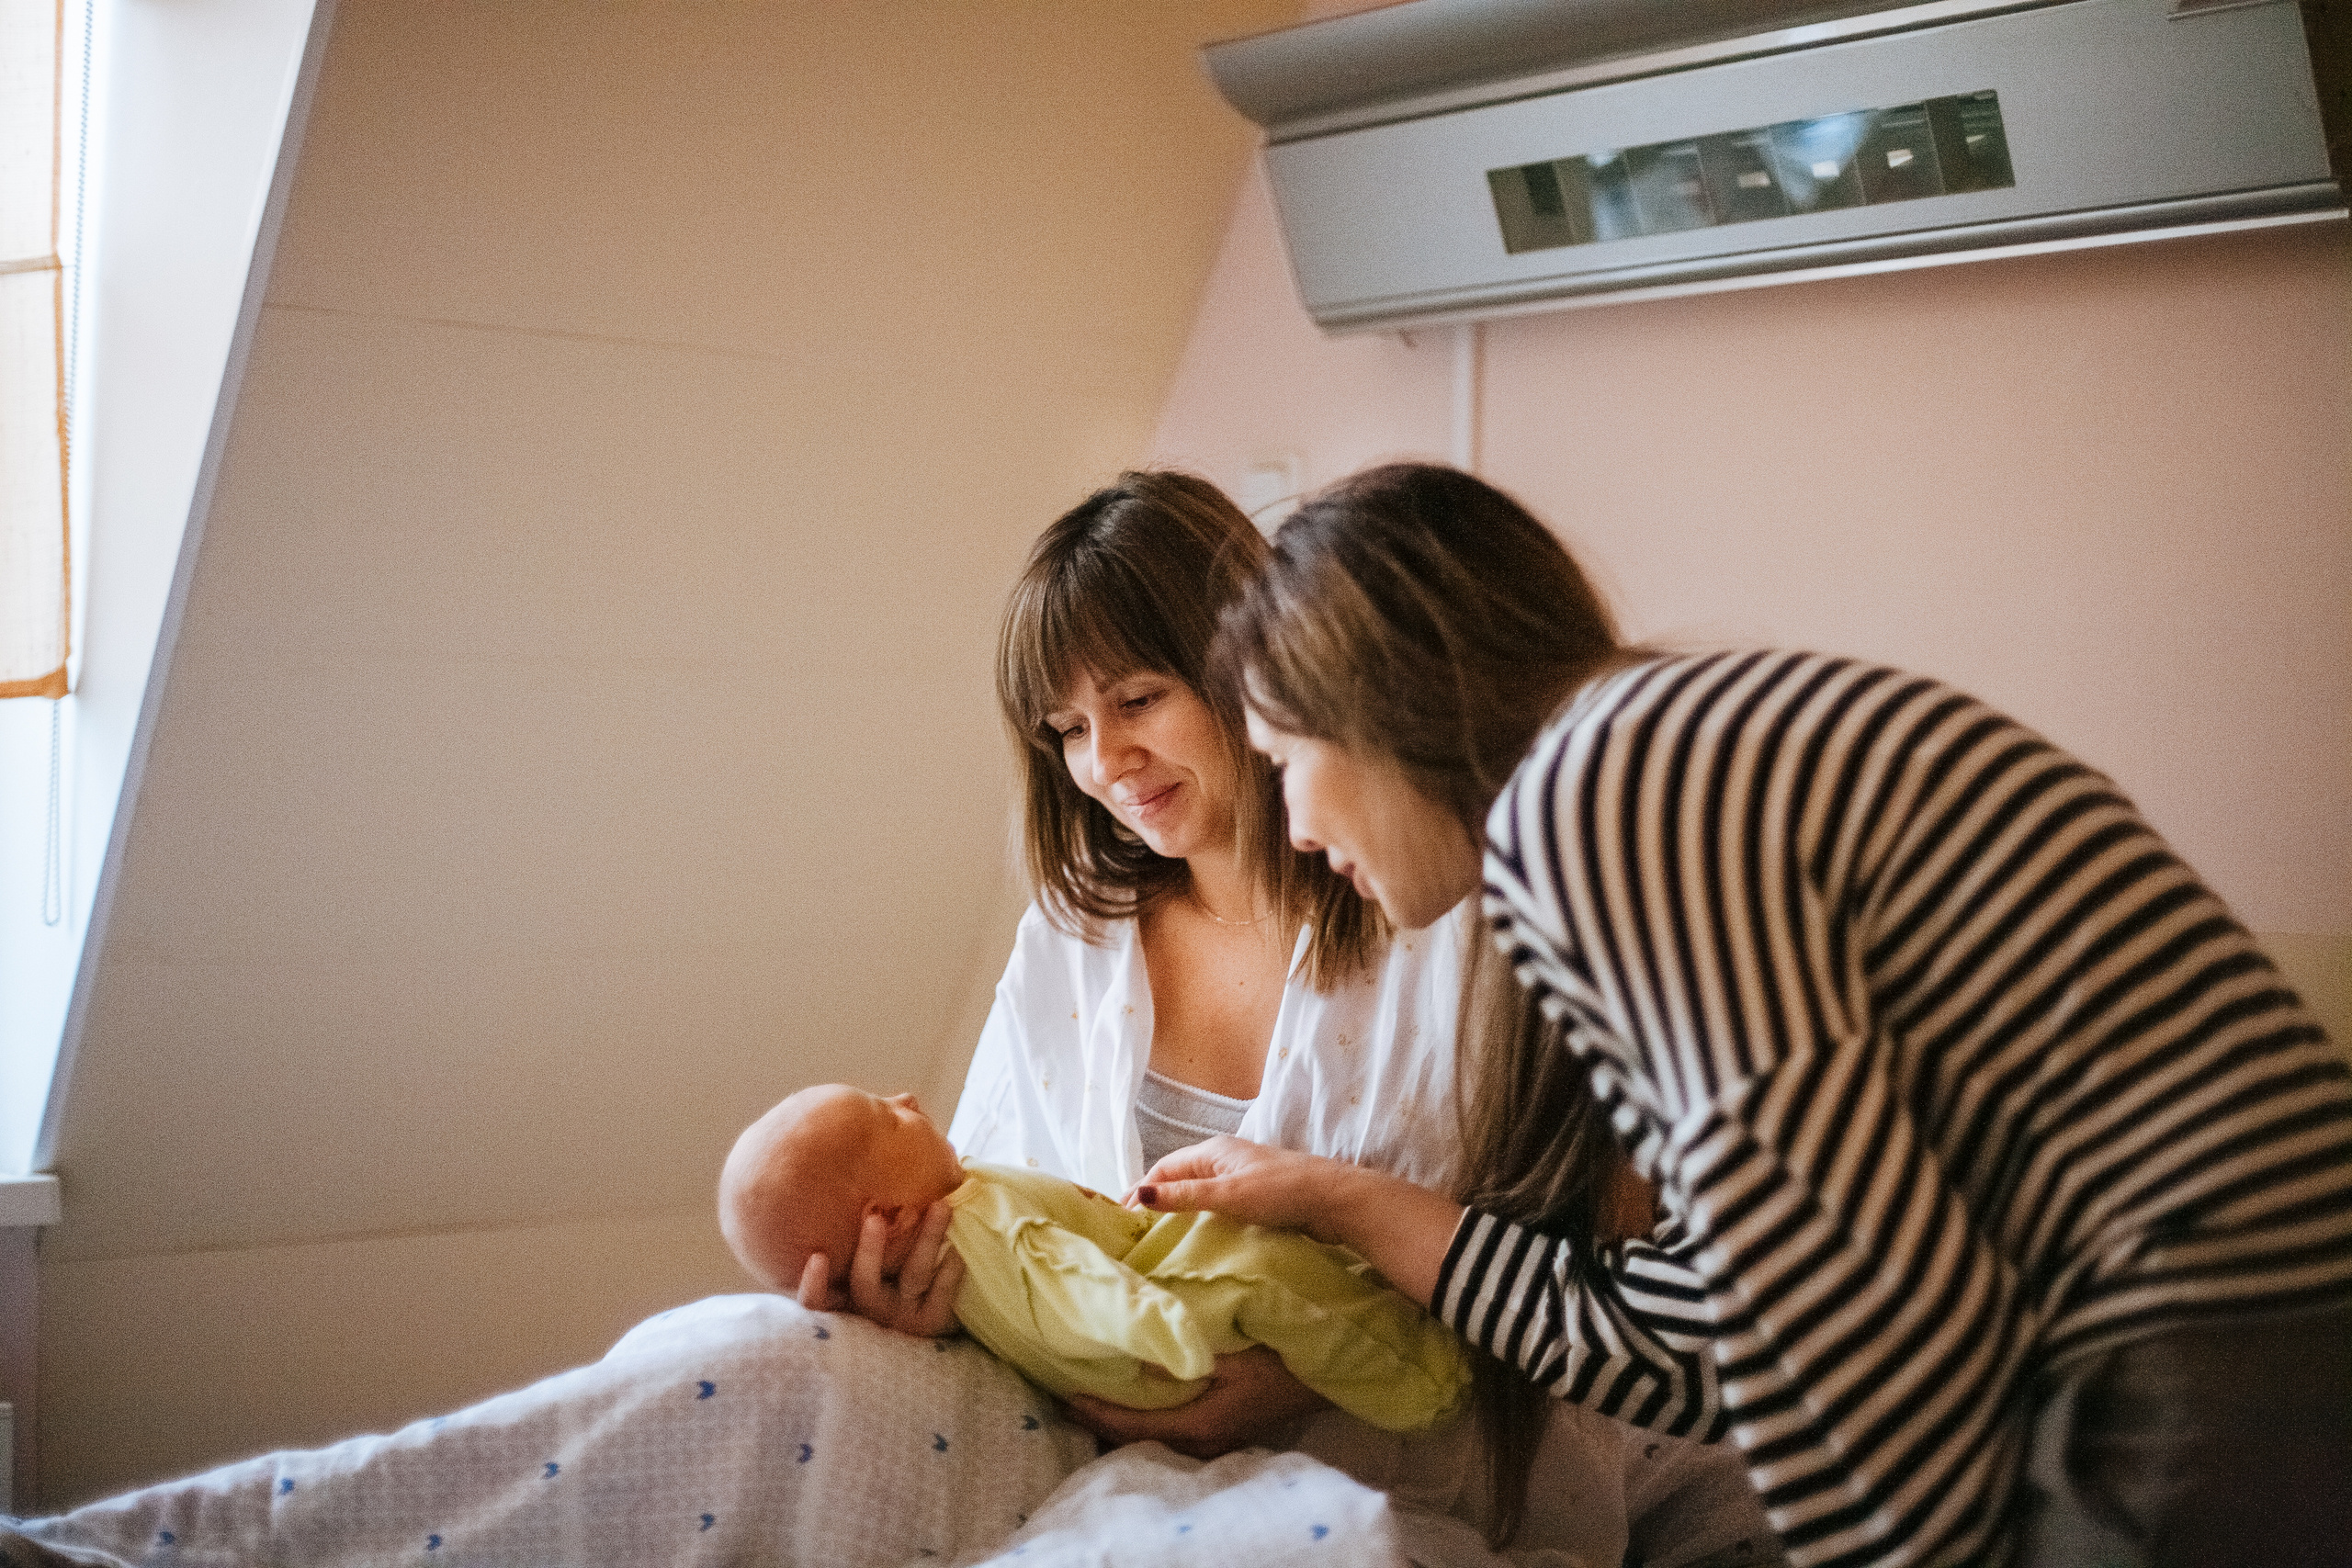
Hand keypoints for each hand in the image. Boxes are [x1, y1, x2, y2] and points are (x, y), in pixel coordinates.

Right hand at [797, 1199, 965, 1338]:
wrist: (936, 1310)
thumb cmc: (894, 1270)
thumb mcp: (873, 1260)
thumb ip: (862, 1234)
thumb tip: (867, 1181)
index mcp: (846, 1294)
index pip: (817, 1301)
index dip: (814, 1285)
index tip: (817, 1257)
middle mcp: (870, 1308)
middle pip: (864, 1283)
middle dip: (870, 1249)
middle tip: (875, 1217)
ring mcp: (901, 1316)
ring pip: (913, 1276)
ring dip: (927, 1238)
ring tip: (941, 1206)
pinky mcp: (932, 1321)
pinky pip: (941, 1291)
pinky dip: (950, 1267)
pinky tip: (958, 1247)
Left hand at [1061, 1346, 1330, 1459]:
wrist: (1326, 1377)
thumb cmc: (1283, 1360)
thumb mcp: (1234, 1353)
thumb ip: (1186, 1356)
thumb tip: (1137, 1358)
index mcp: (1201, 1423)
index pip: (1136, 1424)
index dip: (1099, 1412)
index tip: (1067, 1395)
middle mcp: (1204, 1441)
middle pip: (1139, 1438)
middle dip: (1102, 1421)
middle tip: (1067, 1399)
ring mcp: (1216, 1440)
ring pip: (1156, 1438)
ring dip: (1124, 1422)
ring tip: (1093, 1401)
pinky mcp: (1224, 1430)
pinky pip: (1172, 1431)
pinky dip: (1147, 1419)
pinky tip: (1137, 1402)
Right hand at [1129, 1136, 1349, 1239]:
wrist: (1334, 1200)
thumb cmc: (1280, 1192)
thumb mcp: (1227, 1194)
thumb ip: (1184, 1196)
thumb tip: (1138, 1195)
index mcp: (1212, 1151)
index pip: (1163, 1169)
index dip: (1140, 1191)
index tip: (1120, 1219)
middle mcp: (1223, 1160)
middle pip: (1178, 1179)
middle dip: (1155, 1202)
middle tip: (1134, 1233)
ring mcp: (1241, 1178)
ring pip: (1198, 1194)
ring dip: (1178, 1212)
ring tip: (1158, 1239)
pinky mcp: (1255, 1198)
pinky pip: (1216, 1207)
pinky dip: (1200, 1220)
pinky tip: (1196, 1240)